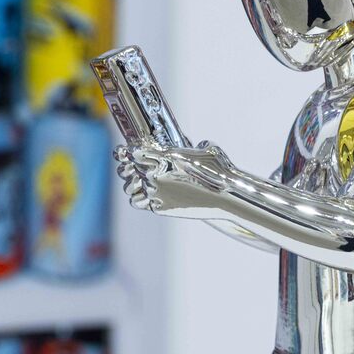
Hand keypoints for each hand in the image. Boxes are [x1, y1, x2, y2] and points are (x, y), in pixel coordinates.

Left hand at [114, 142, 230, 213]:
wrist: (226, 197)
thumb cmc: (220, 173)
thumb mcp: (208, 150)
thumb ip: (196, 146)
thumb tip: (200, 146)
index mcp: (165, 155)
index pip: (132, 152)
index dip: (129, 152)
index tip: (128, 153)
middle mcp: (157, 174)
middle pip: (127, 169)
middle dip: (128, 168)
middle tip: (129, 168)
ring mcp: (157, 192)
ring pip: (130, 187)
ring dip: (133, 185)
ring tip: (139, 184)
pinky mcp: (160, 208)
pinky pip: (138, 202)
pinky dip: (141, 199)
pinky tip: (147, 196)